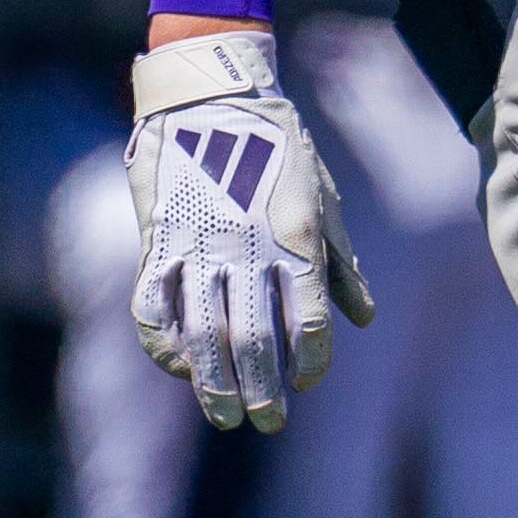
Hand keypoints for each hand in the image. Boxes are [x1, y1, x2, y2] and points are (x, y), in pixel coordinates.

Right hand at [126, 27, 370, 430]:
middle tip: (268, 423)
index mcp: (296, 239)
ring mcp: (199, 245)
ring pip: (203, 334)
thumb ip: (340, 264)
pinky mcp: (159, 239)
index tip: (307, 383)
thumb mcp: (323, 197)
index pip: (308, 322)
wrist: (211, 94)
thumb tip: (362, 320)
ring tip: (226, 417)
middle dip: (263, 391)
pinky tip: (179, 367)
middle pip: (254, 339)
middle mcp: (248, 248)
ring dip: (215, 384)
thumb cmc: (278, 147)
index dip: (309, 362)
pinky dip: (165, 343)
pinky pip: (155, 305)